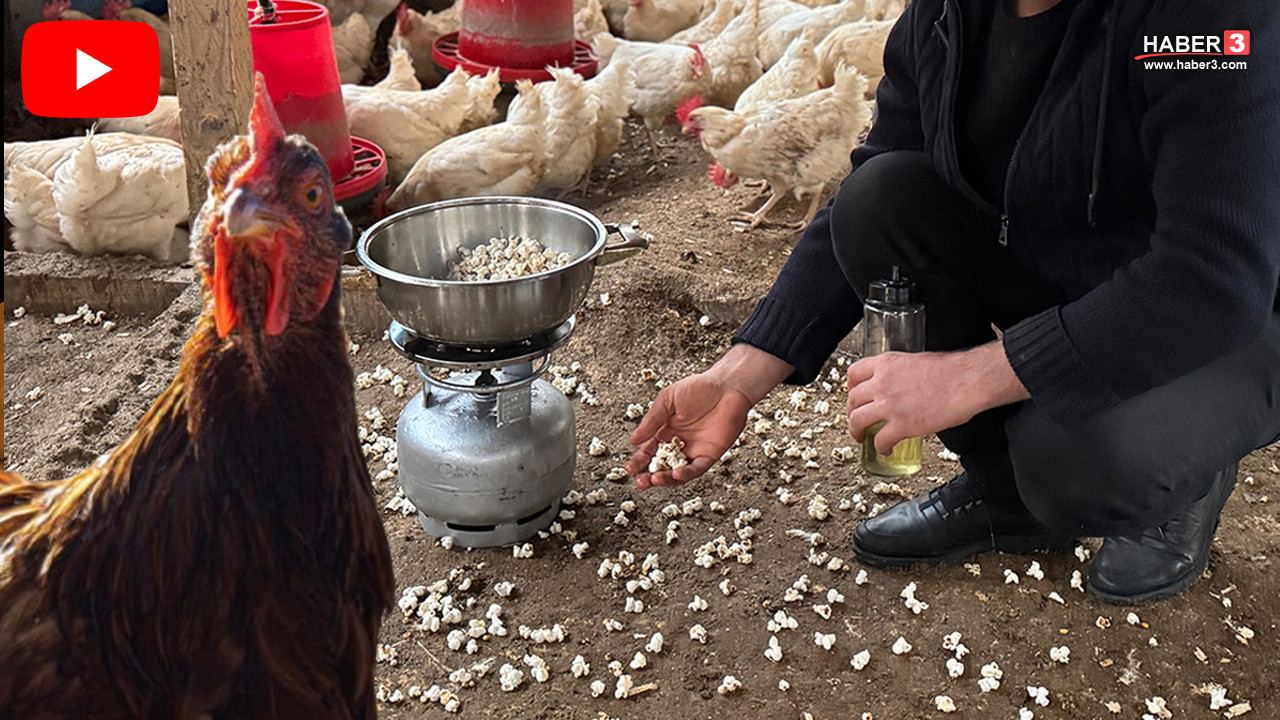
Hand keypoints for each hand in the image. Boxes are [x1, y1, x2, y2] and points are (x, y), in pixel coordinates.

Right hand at [625, 374, 754, 487]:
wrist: (727, 386)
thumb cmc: (699, 388)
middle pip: (661, 466)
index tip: (629, 468)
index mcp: (665, 432)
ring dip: (665, 479)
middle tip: (640, 481)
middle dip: (649, 476)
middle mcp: (678, 445)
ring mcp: (694, 451)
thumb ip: (652, 420)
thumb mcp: (668, 400)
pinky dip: (686, 473)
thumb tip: (633, 440)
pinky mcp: (710, 455)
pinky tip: (676, 474)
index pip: (649, 451)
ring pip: (677, 472)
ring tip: (654, 479)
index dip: (639, 461)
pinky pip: (696, 469)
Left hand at [845, 342, 1029, 454]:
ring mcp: (889, 405)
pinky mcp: (901, 425)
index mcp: (886, 364)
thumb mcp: (915, 361)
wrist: (967, 381)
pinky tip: (886, 450)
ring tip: (861, 437)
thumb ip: (900, 373)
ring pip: (857, 420)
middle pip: (852, 399)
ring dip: (856, 431)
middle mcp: (882, 383)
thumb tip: (899, 384)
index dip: (851, 388)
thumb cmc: (951, 371)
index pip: (854, 373)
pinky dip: (880, 448)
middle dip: (851, 412)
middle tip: (856, 419)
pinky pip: (880, 440)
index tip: (854, 396)